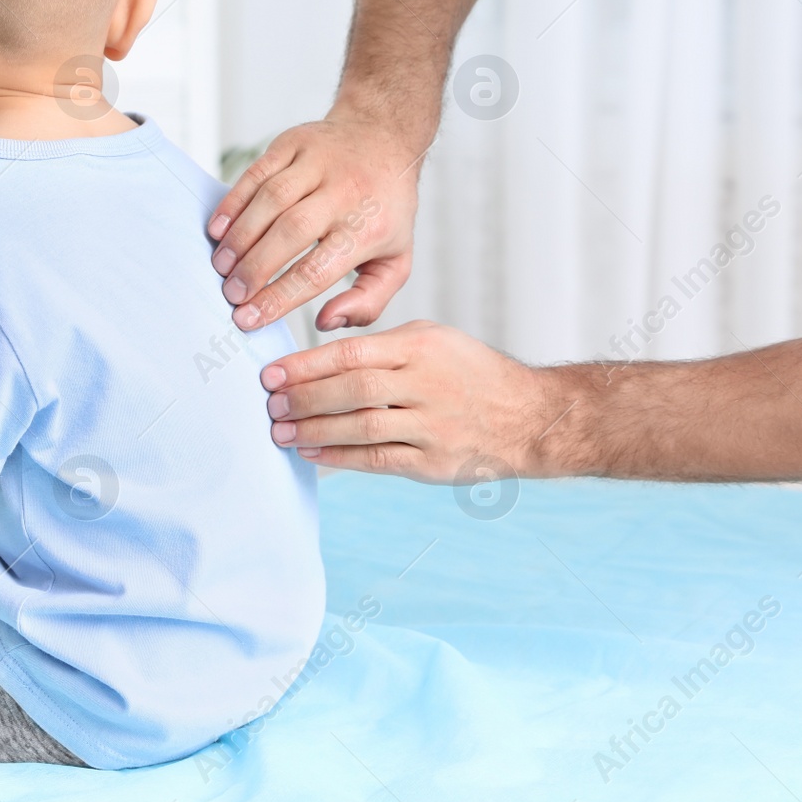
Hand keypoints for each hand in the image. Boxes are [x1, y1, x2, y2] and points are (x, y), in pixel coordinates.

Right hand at [209, 114, 421, 331]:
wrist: (385, 135)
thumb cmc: (384, 209)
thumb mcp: (396, 261)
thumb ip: (368, 302)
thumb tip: (326, 322)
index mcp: (370, 226)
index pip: (317, 270)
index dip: (279, 297)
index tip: (249, 318)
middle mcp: (345, 191)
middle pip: (291, 232)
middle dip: (255, 268)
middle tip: (231, 294)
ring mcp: (318, 162)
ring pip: (270, 200)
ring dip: (240, 237)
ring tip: (222, 266)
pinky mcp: (294, 142)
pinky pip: (257, 173)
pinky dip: (233, 202)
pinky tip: (218, 229)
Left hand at [262, 321, 570, 480]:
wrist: (528, 417)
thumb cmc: (470, 373)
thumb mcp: (434, 339)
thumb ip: (383, 345)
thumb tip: (320, 358)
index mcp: (422, 346)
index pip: (353, 352)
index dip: (307, 365)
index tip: (273, 373)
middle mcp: (427, 383)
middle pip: (353, 390)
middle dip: (305, 398)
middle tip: (272, 404)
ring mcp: (432, 425)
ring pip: (362, 427)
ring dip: (315, 430)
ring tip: (283, 432)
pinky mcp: (434, 462)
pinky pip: (377, 460)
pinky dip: (340, 457)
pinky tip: (313, 453)